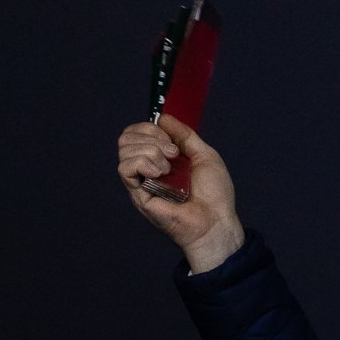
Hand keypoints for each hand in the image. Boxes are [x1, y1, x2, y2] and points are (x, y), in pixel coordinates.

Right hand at [117, 114, 244, 272]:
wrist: (215, 221)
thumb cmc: (215, 194)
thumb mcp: (205, 155)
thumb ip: (185, 135)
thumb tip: (163, 117)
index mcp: (163, 157)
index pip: (138, 132)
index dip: (151, 127)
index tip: (172, 139)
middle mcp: (148, 167)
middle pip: (127, 137)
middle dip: (150, 136)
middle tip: (172, 152)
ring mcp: (141, 180)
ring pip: (124, 149)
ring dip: (150, 150)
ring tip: (168, 168)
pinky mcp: (137, 194)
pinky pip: (125, 168)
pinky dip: (142, 163)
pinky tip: (159, 173)